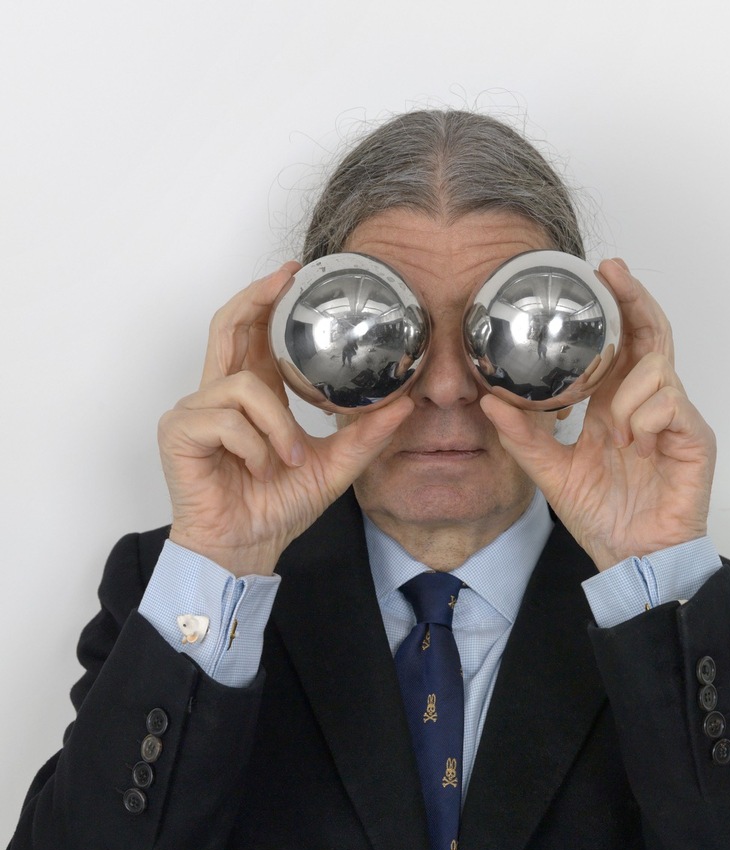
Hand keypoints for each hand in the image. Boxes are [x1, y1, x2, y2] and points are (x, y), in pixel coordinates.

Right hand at [158, 264, 412, 575]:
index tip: (292, 275)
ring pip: (244, 385)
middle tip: (284, 281)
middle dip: (255, 298)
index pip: (252, 333)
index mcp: (252, 397)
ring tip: (289, 458)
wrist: (243, 550)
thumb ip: (365, 437)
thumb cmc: (274, 509)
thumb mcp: (332, 469)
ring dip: (277, 424)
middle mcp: (219, 395)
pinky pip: (227, 421)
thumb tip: (406, 406)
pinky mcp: (180, 432)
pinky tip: (259, 470)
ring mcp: (194, 411)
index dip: (266, 299)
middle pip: (227, 326)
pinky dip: (255, 447)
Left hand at [480, 259, 714, 571]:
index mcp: (617, 405)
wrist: (633, 559)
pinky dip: (647, 416)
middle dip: (635, 300)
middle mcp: (649, 404)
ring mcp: (676, 420)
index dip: (617, 306)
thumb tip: (489, 402)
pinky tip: (636, 442)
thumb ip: (523, 438)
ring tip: (618, 435)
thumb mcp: (552, 474)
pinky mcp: (695, 440)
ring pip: (657, 369)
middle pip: (652, 334)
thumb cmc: (603, 516)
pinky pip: (672, 404)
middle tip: (615, 273)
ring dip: (628, 394)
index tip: (600, 271)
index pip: (623, 343)